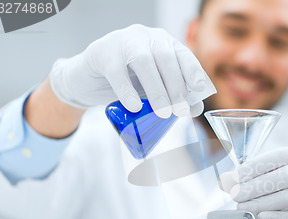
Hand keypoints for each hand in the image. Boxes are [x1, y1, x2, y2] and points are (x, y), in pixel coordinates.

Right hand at [49, 24, 215, 117]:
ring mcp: (122, 41)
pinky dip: (127, 91)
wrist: (88, 80)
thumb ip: (173, 95)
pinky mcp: (101, 52)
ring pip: (143, 62)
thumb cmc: (126, 82)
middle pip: (165, 58)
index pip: (182, 53)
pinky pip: (116, 71)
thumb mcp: (152, 89)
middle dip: (176, 86)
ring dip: (156, 89)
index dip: (192, 70)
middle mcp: (145, 37)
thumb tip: (195, 109)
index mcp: (162, 43)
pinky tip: (134, 106)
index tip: (199, 89)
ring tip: (163, 112)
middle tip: (181, 111)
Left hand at [221, 146, 287, 218]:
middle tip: (235, 195)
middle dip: (255, 187)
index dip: (252, 167)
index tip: (233, 177)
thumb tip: (226, 180)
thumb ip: (259, 179)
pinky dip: (279, 217)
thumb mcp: (283, 181)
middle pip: (283, 176)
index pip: (277, 157)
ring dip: (263, 203)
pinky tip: (263, 218)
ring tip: (245, 208)